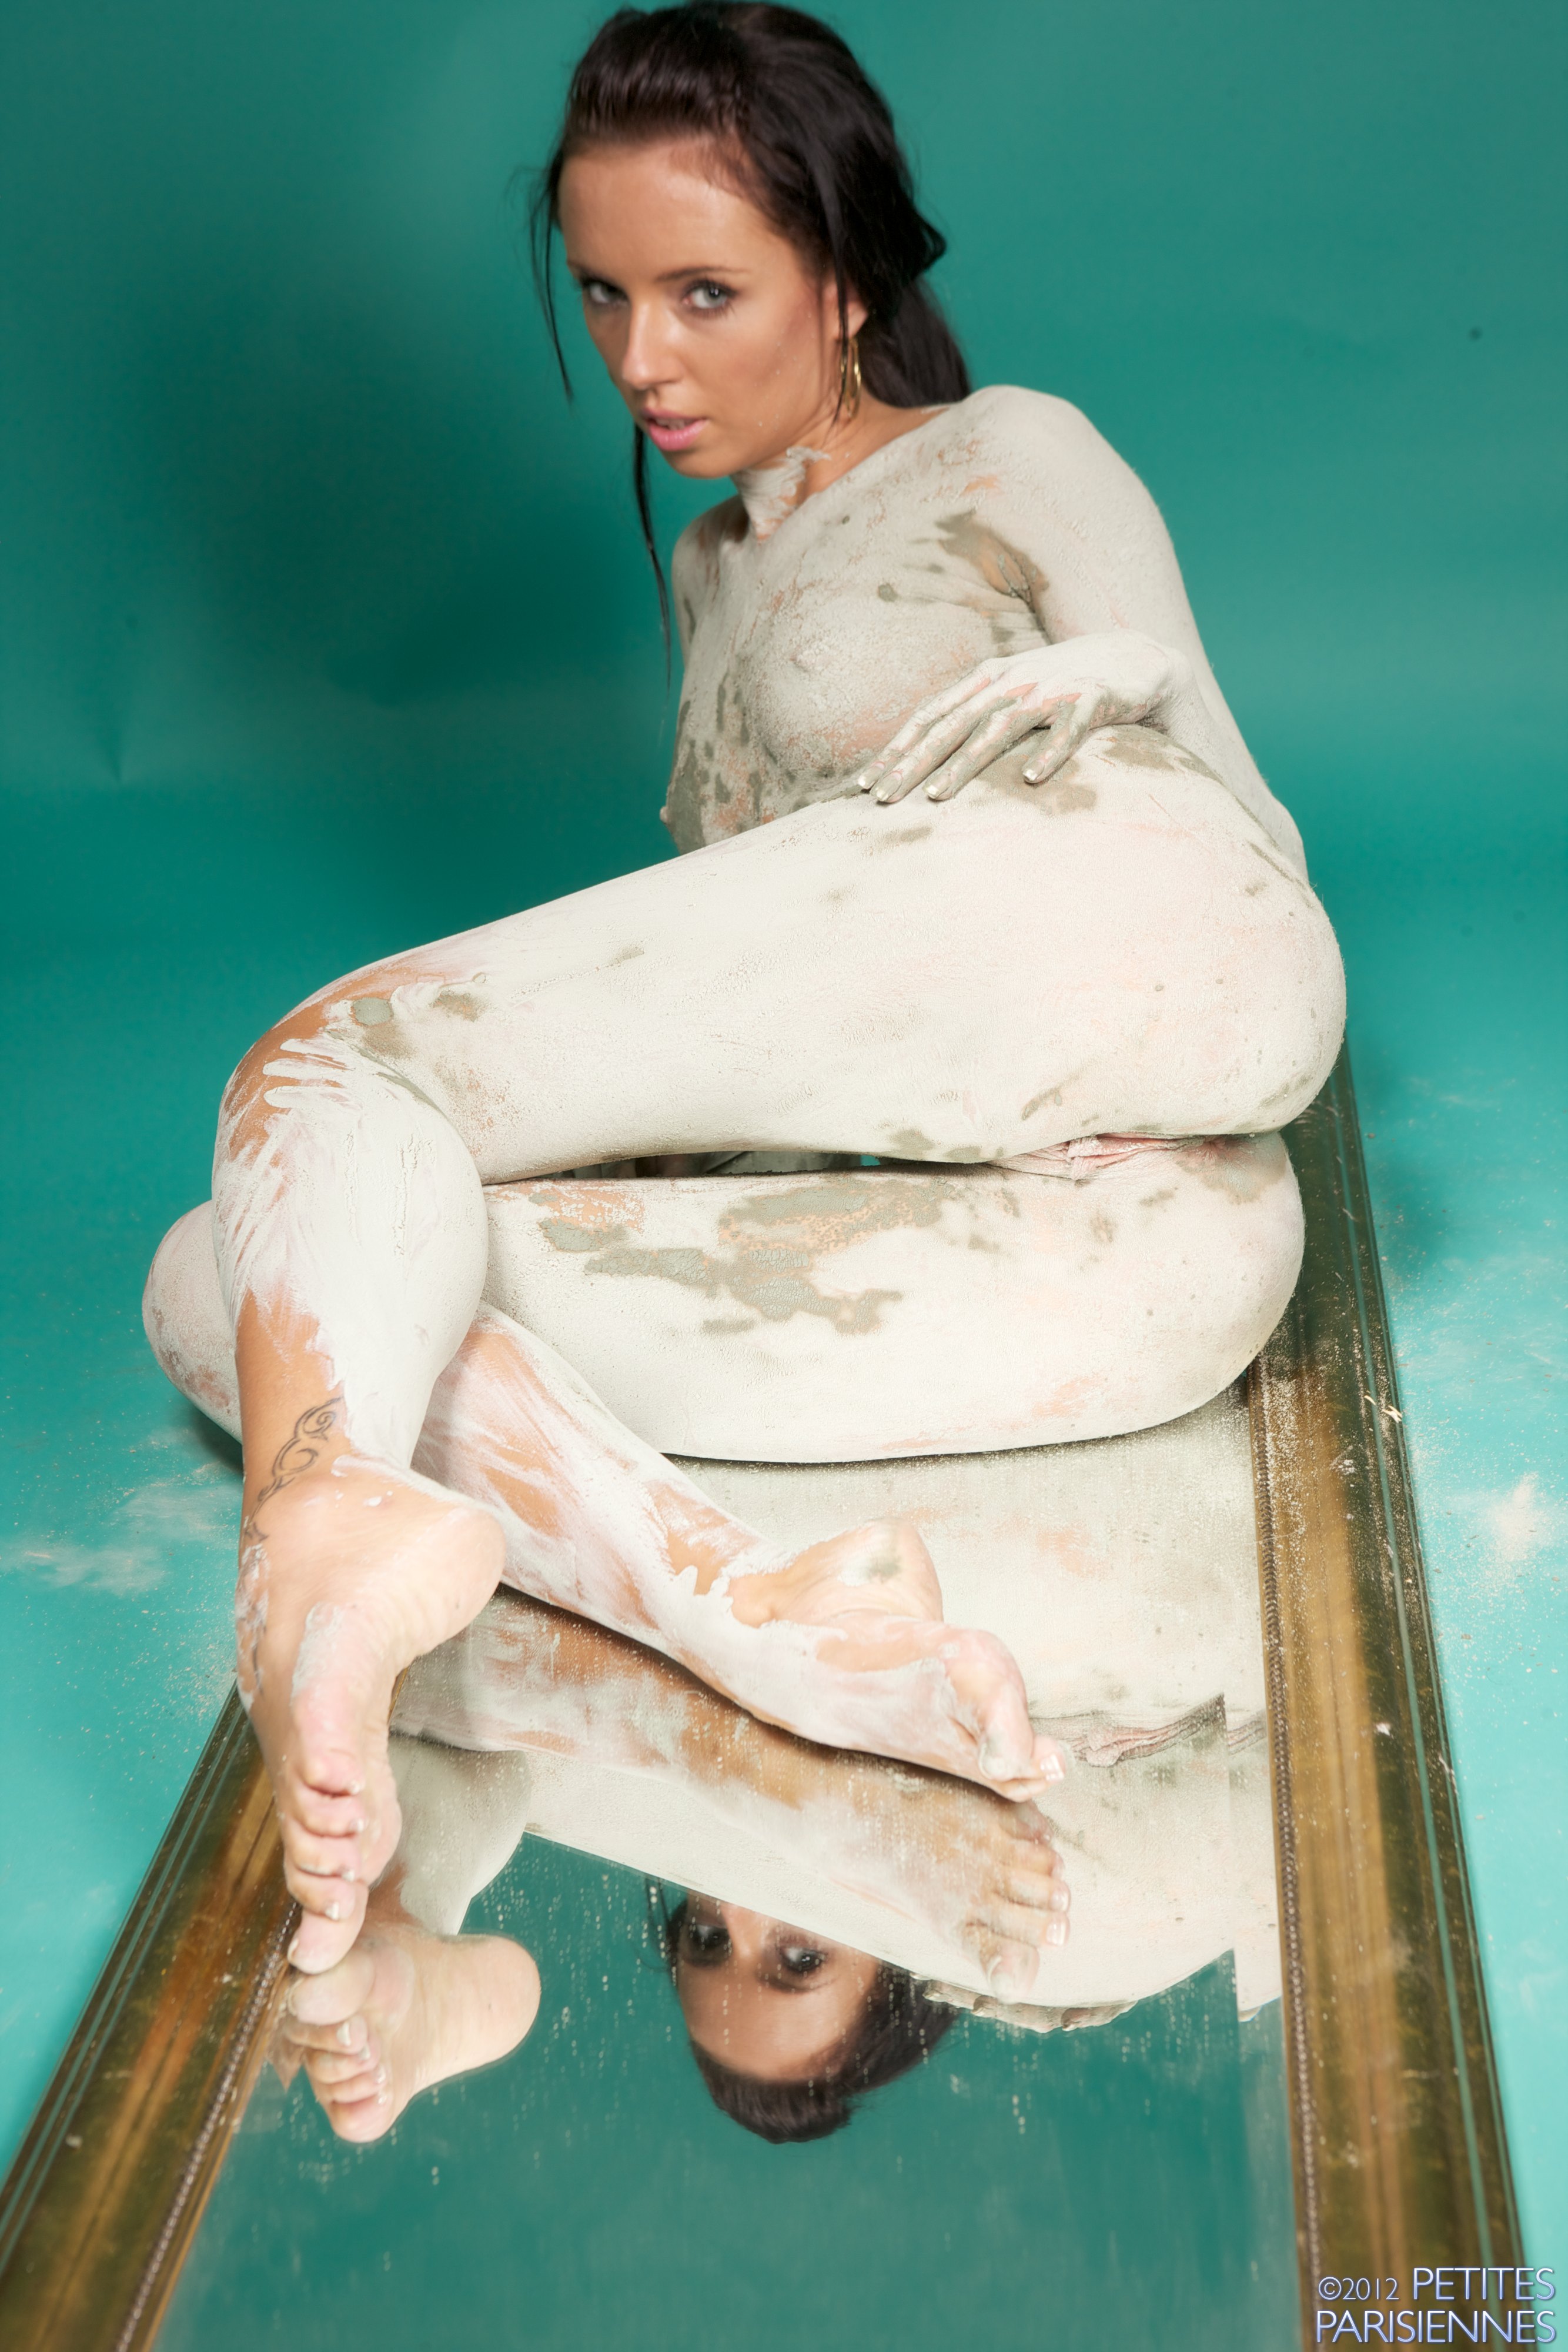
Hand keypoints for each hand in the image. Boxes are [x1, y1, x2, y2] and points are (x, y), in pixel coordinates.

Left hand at [855, 630, 1188, 804]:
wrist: (1134, 660)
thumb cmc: (1061, 687)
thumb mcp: (1011, 695)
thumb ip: (974, 718)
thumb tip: (924, 757)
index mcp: (985, 681)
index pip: (929, 716)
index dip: (895, 749)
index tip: (864, 785)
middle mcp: (1011, 681)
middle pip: (952, 725)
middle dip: (913, 763)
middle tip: (882, 799)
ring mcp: (1051, 688)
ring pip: (1000, 727)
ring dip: (965, 763)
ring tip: (936, 797)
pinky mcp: (1092, 698)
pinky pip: (1069, 728)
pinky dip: (1051, 753)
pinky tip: (1033, 779)